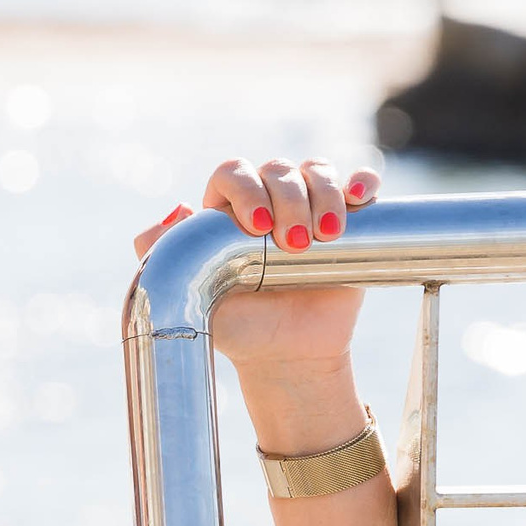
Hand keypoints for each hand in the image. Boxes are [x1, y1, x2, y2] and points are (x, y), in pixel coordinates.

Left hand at [134, 158, 381, 375]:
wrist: (287, 355)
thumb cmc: (237, 328)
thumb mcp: (189, 296)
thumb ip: (163, 254)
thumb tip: (177, 209)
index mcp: (226, 212)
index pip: (232, 173)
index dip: (245, 188)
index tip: (257, 227)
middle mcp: (268, 202)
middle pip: (278, 170)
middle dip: (289, 199)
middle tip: (293, 243)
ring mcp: (310, 208)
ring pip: (317, 171)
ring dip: (324, 194)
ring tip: (325, 238)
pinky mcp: (349, 221)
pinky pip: (359, 184)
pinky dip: (362, 181)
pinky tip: (359, 198)